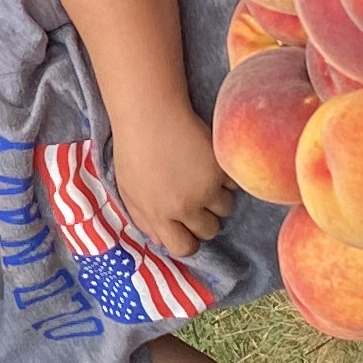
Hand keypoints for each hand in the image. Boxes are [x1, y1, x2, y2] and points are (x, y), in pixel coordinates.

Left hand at [109, 107, 232, 261]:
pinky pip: (233, 184)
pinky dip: (226, 176)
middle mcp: (184, 207)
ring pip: (226, 209)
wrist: (150, 113)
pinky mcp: (221, 168)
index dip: (187, 241)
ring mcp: (206, 188)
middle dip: (205, 218)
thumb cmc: (133, 150)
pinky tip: (209, 162)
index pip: (183, 248)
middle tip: (197, 199)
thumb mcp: (128, 190)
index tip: (188, 230)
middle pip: (210, 230)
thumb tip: (161, 241)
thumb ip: (144, 219)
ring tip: (203, 177)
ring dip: (218, 197)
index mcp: (159, 215)